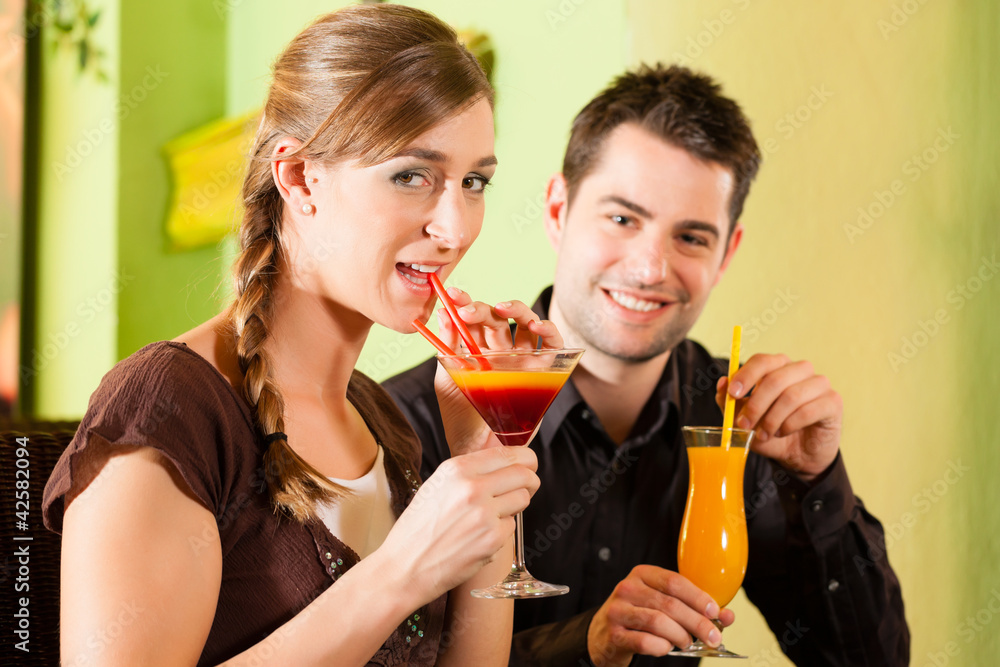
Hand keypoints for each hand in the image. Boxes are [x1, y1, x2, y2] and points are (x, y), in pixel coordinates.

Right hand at [379, 446, 538, 599]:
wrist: (404, 567)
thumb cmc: (417, 529)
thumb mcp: (437, 486)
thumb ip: (469, 473)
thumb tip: (502, 464)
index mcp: (457, 469)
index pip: (509, 454)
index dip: (526, 459)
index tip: (528, 465)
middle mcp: (472, 487)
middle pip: (524, 474)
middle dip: (529, 481)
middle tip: (524, 488)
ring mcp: (484, 514)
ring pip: (523, 499)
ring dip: (514, 507)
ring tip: (491, 516)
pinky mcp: (492, 539)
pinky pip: (511, 527)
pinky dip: (501, 531)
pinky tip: (479, 537)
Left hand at [433, 287, 563, 455]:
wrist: (477, 448)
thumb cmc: (461, 416)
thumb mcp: (447, 378)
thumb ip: (447, 346)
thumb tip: (444, 313)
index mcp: (476, 348)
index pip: (473, 318)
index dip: (466, 302)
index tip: (454, 296)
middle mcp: (500, 350)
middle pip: (498, 317)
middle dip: (483, 309)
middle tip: (468, 312)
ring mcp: (521, 359)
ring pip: (526, 323)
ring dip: (518, 310)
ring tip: (504, 308)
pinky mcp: (541, 370)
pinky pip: (551, 345)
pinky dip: (549, 330)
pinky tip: (537, 326)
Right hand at [587, 565, 734, 665]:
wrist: (602, 635)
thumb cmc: (638, 616)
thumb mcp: (662, 604)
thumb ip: (692, 607)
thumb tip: (727, 616)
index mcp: (641, 574)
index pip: (674, 582)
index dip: (698, 597)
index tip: (715, 612)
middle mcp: (627, 589)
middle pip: (670, 604)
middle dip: (697, 623)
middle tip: (712, 637)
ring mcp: (618, 611)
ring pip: (658, 622)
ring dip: (681, 636)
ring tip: (687, 642)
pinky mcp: (614, 634)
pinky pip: (645, 641)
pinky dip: (662, 646)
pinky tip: (667, 647)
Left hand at [716, 353, 841, 481]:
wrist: (799, 456)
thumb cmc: (771, 432)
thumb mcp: (744, 421)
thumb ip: (730, 402)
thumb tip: (722, 382)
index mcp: (778, 367)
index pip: (762, 360)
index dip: (746, 375)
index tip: (733, 393)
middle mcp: (800, 370)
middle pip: (775, 378)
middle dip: (755, 404)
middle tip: (744, 424)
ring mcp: (819, 384)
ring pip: (791, 396)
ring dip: (772, 419)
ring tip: (764, 434)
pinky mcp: (833, 402)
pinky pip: (808, 410)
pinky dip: (790, 425)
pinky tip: (784, 432)